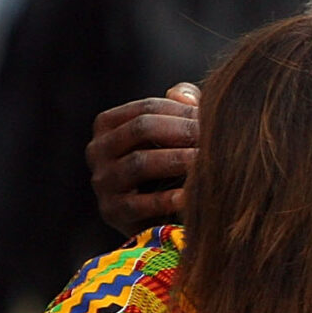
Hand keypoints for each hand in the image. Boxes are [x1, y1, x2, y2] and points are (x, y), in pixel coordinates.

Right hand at [89, 83, 200, 234]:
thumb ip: (180, 106)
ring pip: (140, 163)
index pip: (148, 107)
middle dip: (182, 131)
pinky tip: (190, 197)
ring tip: (207, 162)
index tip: (212, 119)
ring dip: (177, 160)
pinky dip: (166, 200)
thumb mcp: (173, 133)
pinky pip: (139, 204)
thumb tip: (181, 95)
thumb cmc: (170, 166)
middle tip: (213, 138)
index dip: (183, 111)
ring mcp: (102, 181)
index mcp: (108, 125)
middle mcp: (98, 150)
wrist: (159, 217)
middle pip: (142, 129)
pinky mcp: (112, 212)